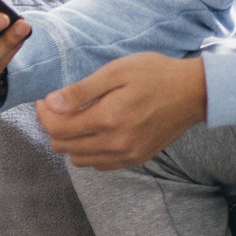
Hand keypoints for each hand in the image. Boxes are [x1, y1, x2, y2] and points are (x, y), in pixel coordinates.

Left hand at [35, 52, 205, 168]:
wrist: (192, 93)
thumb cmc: (155, 74)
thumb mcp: (116, 71)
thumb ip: (81, 90)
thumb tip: (50, 104)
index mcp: (107, 119)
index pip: (56, 127)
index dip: (43, 113)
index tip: (45, 100)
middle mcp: (114, 143)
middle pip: (62, 146)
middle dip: (52, 126)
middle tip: (57, 107)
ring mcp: (125, 155)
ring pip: (77, 159)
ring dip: (69, 141)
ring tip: (76, 119)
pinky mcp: (135, 159)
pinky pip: (98, 164)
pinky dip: (88, 151)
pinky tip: (95, 131)